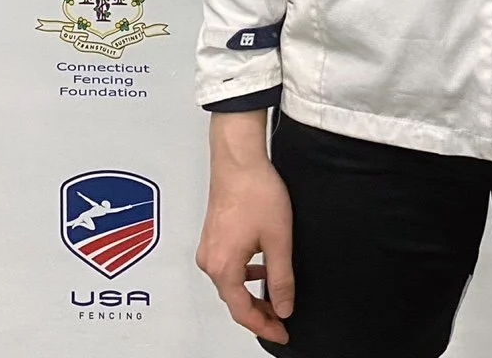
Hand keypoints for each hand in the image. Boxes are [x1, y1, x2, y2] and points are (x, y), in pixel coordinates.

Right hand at [197, 113, 293, 344]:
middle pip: (233, 299)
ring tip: (275, 294)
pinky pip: (228, 265)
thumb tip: (283, 308)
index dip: (264, 326)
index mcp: (223, 268)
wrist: (238, 158)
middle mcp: (209, 262)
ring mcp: (208, 247)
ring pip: (230, 282)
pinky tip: (262, 264)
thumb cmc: (256, 191)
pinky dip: (245, 273)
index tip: (282, 333)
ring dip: (251, 292)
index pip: (243, 312)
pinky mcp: (212, 235)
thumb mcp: (278, 239)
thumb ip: (281, 278)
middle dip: (258, 312)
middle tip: (282, 318)